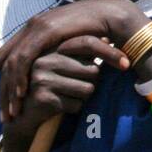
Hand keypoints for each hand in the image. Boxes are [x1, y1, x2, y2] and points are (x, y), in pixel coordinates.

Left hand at [0, 0, 144, 121]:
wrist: (109, 14)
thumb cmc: (95, 29)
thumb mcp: (70, 42)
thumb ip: (57, 51)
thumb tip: (51, 66)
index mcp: (34, 28)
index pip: (6, 52)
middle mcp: (30, 26)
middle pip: (5, 61)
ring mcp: (36, 27)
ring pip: (12, 62)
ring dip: (10, 89)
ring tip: (12, 110)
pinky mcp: (44, 32)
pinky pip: (25, 58)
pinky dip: (21, 77)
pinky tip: (21, 94)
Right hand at [0, 36, 113, 151]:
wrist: (25, 115)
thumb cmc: (52, 86)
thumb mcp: (65, 66)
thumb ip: (82, 53)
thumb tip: (108, 37)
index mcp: (52, 46)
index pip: (88, 43)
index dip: (109, 53)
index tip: (126, 63)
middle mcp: (46, 58)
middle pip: (92, 70)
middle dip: (91, 82)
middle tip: (76, 87)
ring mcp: (42, 76)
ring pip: (87, 89)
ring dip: (83, 97)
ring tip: (66, 96)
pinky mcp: (42, 96)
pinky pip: (76, 105)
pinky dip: (74, 109)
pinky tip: (60, 107)